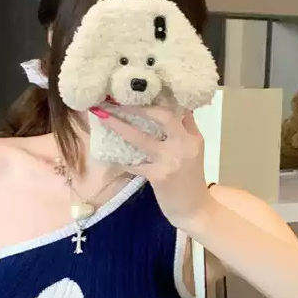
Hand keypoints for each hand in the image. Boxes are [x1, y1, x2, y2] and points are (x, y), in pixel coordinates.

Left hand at [100, 106, 216, 231]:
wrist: (195, 210)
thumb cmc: (190, 181)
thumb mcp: (193, 152)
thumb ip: (185, 130)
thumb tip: (175, 107)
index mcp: (193, 136)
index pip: (180, 107)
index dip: (160, 94)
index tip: (139, 86)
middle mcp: (184, 144)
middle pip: (162, 115)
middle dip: (137, 105)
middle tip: (116, 98)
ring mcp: (171, 160)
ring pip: (141, 138)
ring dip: (119, 126)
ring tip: (102, 115)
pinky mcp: (159, 176)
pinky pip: (134, 164)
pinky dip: (121, 160)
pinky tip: (110, 155)